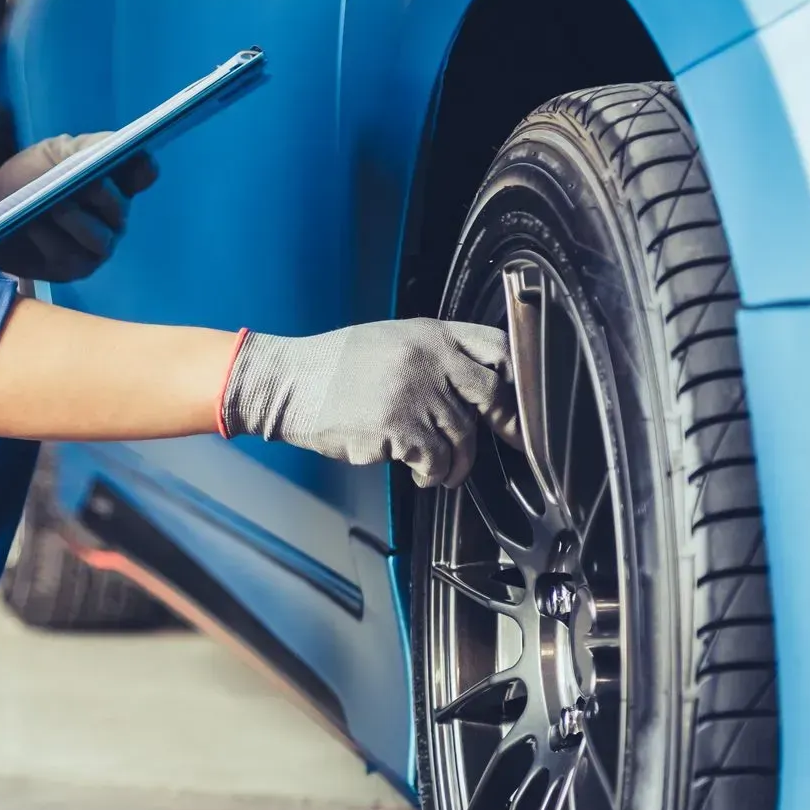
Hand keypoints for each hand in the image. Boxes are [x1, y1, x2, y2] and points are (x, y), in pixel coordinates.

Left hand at [0, 133, 159, 282]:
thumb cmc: (26, 178)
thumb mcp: (53, 154)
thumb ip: (88, 148)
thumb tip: (126, 148)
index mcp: (113, 183)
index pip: (142, 174)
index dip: (141, 168)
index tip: (132, 157)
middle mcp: (111, 219)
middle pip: (119, 209)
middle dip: (100, 195)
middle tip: (81, 184)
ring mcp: (93, 248)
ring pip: (99, 238)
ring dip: (74, 220)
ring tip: (52, 206)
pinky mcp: (70, 270)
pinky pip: (68, 255)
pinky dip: (50, 239)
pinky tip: (33, 225)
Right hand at [219, 319, 518, 487]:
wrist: (287, 384)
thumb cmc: (332, 368)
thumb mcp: (389, 341)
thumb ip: (433, 356)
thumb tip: (474, 388)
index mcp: (430, 334)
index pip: (496, 347)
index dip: (518, 377)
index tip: (522, 402)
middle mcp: (429, 359)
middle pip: (492, 395)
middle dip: (506, 425)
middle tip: (511, 442)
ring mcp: (416, 393)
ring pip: (463, 437)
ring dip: (456, 462)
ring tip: (440, 470)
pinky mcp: (399, 428)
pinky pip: (434, 461)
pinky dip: (431, 474)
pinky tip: (418, 475)